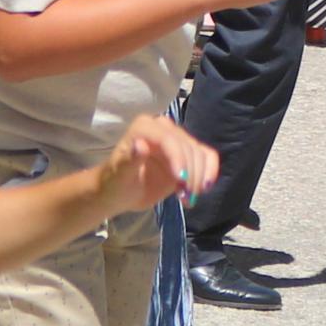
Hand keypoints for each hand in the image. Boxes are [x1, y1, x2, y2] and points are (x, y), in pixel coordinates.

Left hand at [95, 113, 222, 216]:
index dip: (179, 159)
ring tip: (189, 199)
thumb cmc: (116, 183)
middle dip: (191, 174)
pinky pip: (207, 157)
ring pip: (200, 153)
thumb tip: (141, 145)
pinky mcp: (187, 153)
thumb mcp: (120, 175)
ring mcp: (177, 139)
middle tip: (187, 198)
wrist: (122, 192)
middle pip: (188, 147)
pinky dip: (209, 172)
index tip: (182, 183)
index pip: (169, 139)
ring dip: (200, 178)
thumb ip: (130, 160)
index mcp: (145, 126)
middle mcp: (163, 127)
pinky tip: (203, 189)